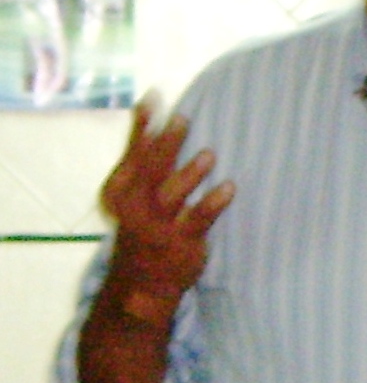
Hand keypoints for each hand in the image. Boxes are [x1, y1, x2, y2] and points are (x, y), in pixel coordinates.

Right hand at [101, 93, 234, 303]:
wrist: (141, 284)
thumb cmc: (142, 225)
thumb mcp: (131, 195)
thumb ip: (142, 155)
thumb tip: (152, 107)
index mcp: (122, 192)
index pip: (133, 154)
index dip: (142, 126)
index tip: (153, 98)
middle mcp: (137, 208)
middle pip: (152, 171)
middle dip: (166, 144)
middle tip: (182, 119)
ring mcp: (159, 227)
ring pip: (173, 196)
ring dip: (190, 175)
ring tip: (209, 155)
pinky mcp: (183, 242)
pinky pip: (199, 220)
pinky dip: (214, 203)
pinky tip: (229, 188)